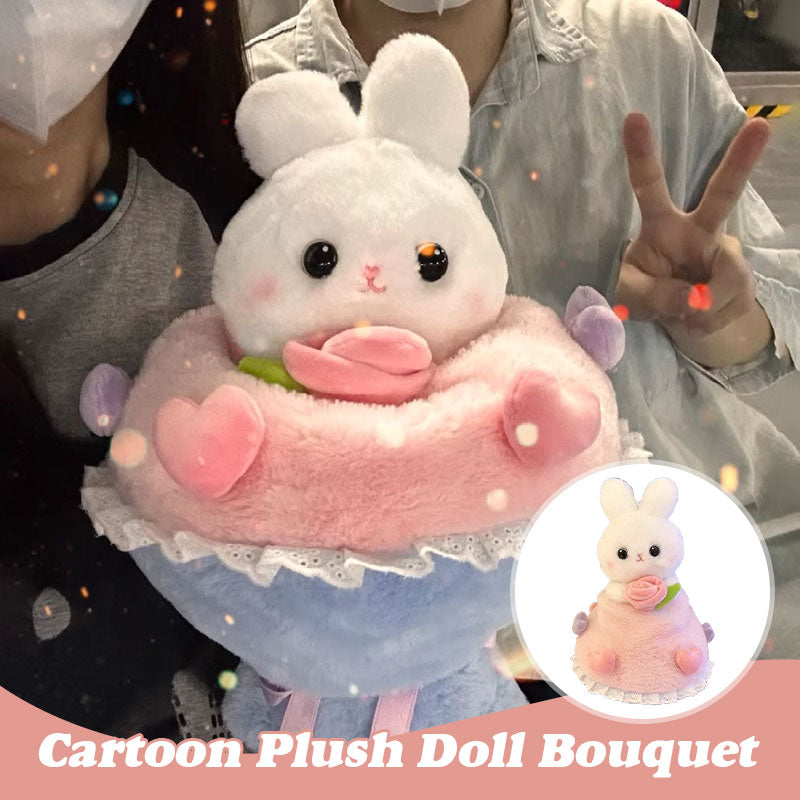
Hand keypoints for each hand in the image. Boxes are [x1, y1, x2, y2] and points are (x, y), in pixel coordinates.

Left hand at [614, 113, 772, 365]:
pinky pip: (725, 302)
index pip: (647, 186)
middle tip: (761, 125)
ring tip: (685, 312)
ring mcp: (722, 252)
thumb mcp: (632, 298)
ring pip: (727, 272)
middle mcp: (694, 229)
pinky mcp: (739, 277)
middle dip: (740, 162)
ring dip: (704, 303)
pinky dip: (706, 318)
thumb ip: (654, 296)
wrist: (683, 318)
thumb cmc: (646, 295)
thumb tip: (695, 299)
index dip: (641, 155)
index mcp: (658, 225)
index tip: (634, 117)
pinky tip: (698, 316)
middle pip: (722, 194)